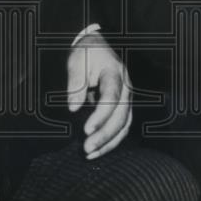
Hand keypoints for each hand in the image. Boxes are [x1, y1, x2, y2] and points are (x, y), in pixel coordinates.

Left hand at [66, 30, 131, 158]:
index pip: (111, 97)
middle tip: (86, 148)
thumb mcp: (77, 60)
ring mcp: (126, 98)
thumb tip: (73, 108)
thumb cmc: (86, 52)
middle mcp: (126, 88)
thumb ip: (76, 83)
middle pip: (121, 116)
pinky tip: (97, 150)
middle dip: (104, 134)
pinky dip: (111, 141)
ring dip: (109, 142)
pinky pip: (122, 127)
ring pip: (124, 125)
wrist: (97, 46)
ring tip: (90, 154)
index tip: (86, 130)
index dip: (101, 115)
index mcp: (115, 73)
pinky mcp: (123, 107)